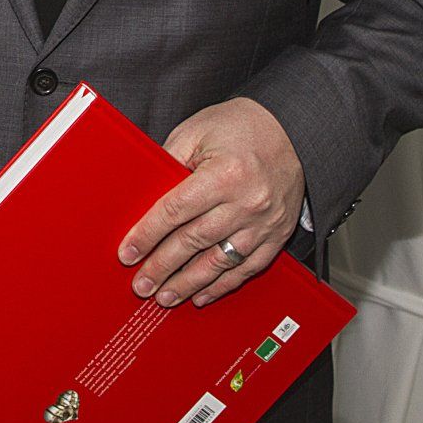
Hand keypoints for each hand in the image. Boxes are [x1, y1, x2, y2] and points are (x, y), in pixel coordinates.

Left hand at [116, 98, 304, 308]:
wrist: (294, 131)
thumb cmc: (241, 126)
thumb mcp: (197, 131)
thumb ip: (169, 161)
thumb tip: (143, 195)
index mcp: (224, 173)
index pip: (175, 211)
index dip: (148, 235)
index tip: (128, 253)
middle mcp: (246, 202)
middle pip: (194, 241)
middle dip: (162, 266)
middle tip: (141, 285)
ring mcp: (264, 223)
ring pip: (219, 262)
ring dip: (189, 283)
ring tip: (165, 297)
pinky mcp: (277, 235)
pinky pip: (247, 268)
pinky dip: (223, 285)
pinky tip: (202, 295)